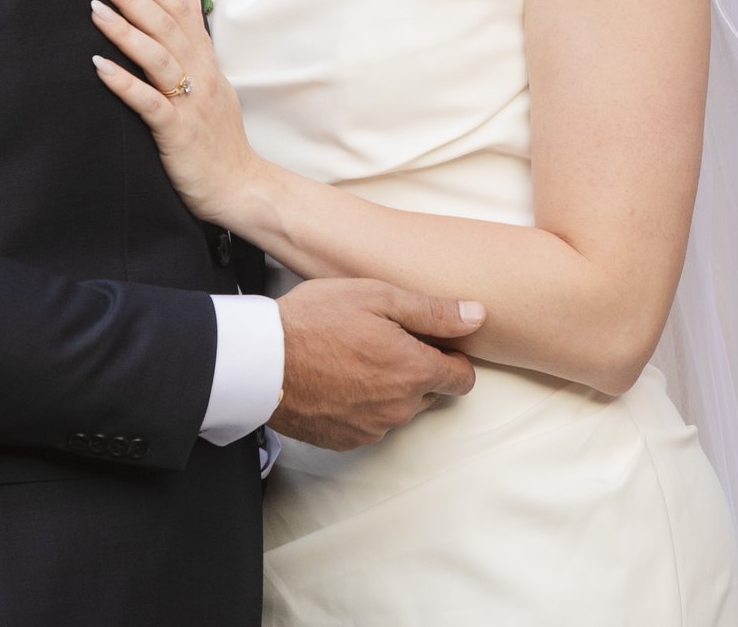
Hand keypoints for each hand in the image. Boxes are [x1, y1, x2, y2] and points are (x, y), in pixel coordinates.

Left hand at [91, 0, 260, 226]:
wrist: (241, 186)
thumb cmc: (219, 137)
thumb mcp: (216, 80)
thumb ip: (198, 39)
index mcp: (207, 62)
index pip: (180, 9)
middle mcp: (201, 76)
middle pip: (166, 26)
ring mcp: (191, 103)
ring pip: (158, 57)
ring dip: (126, 30)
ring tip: (96, 8)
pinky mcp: (177, 132)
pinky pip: (150, 103)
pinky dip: (125, 83)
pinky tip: (99, 67)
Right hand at [270, 279, 482, 450]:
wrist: (260, 361)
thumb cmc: (315, 321)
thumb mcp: (378, 297)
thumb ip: (434, 311)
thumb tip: (477, 316)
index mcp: (414, 372)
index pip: (463, 379)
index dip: (451, 356)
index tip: (430, 341)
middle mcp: (399, 409)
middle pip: (431, 392)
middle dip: (417, 369)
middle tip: (384, 340)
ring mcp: (372, 429)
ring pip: (400, 409)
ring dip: (390, 387)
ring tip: (356, 356)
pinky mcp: (345, 440)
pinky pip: (371, 423)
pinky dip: (364, 404)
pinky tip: (340, 378)